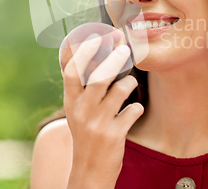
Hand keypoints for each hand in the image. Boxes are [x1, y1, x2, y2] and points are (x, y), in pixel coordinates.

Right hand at [61, 33, 143, 187]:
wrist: (89, 171)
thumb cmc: (86, 133)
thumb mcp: (77, 111)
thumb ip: (82, 87)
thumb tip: (92, 54)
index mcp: (71, 101)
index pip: (72, 71)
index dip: (83, 51)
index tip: (95, 37)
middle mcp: (82, 110)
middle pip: (98, 77)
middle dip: (114, 59)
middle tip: (125, 48)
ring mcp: (98, 123)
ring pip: (119, 90)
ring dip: (129, 82)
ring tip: (130, 82)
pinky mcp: (114, 134)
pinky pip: (133, 110)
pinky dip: (137, 106)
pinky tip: (134, 109)